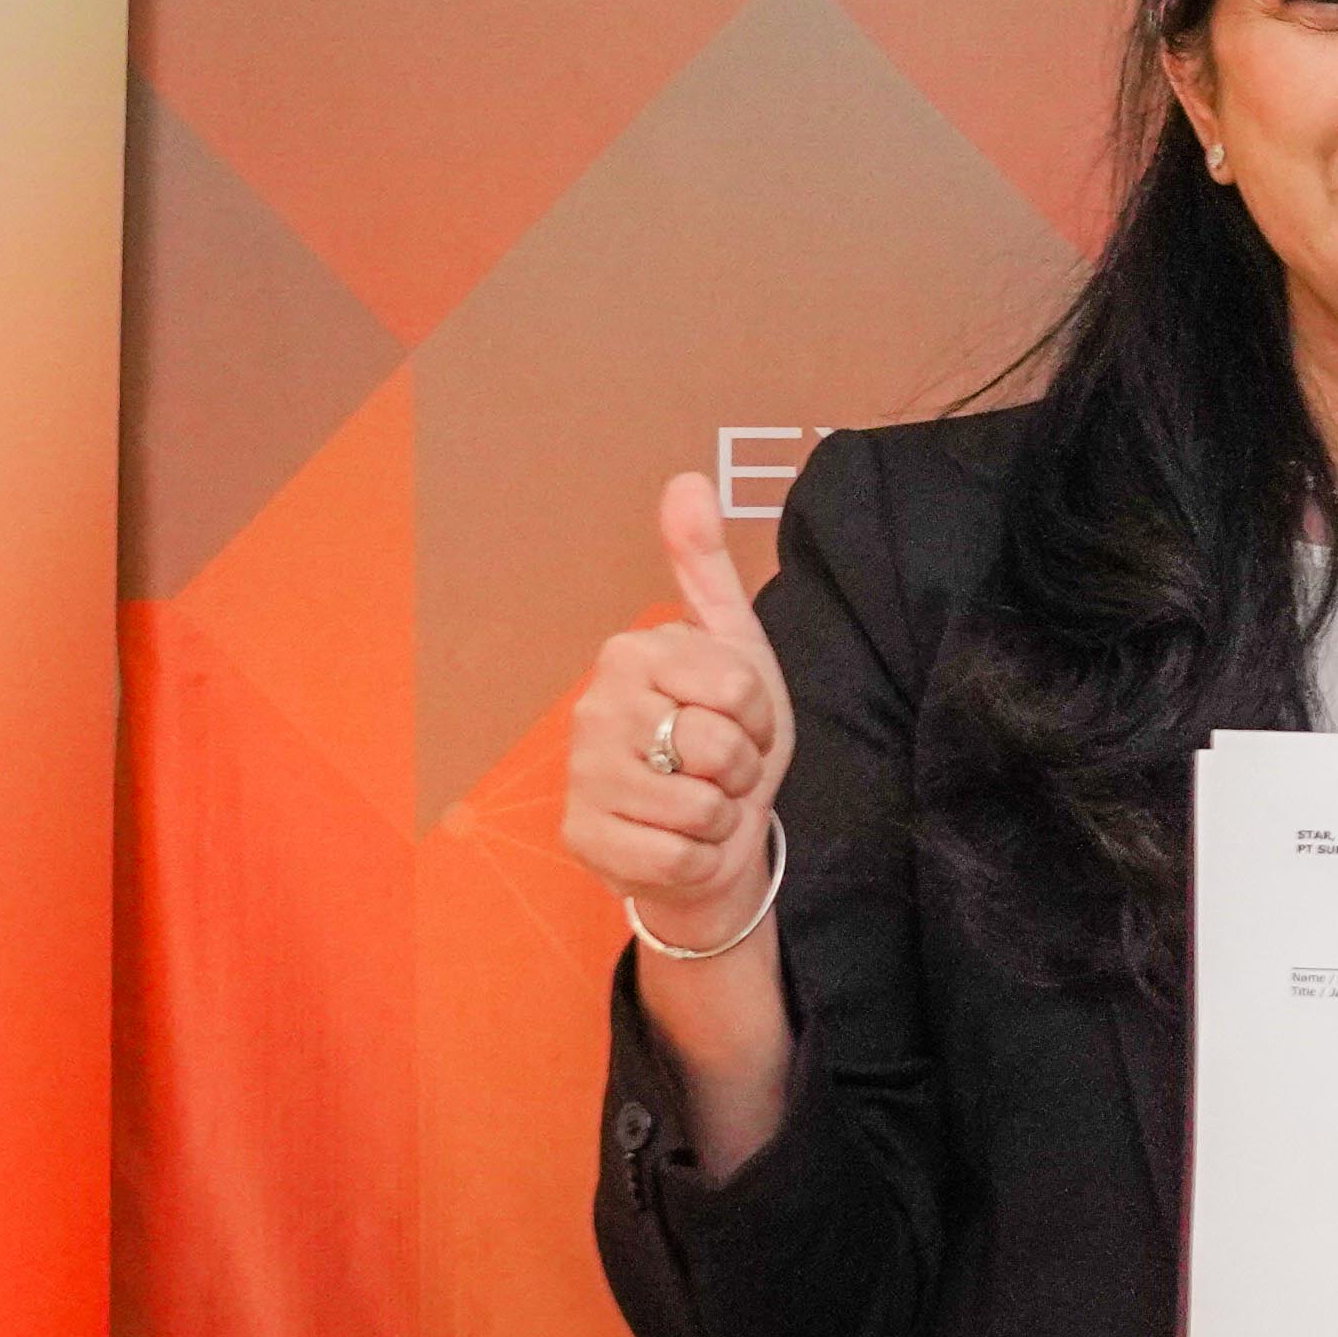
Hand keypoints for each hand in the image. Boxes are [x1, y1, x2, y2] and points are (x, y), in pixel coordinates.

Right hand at [559, 467, 793, 972]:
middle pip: (718, 745)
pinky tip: (681, 842)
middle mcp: (592, 710)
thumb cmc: (725, 737)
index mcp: (630, 653)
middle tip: (719, 768)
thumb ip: (707, 568)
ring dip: (721, 814)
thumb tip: (688, 478)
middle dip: (740, 767)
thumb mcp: (735, 648)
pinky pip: (677, 856)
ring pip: (698, 805)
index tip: (740, 719)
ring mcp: (580, 777)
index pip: (737, 687)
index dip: (758, 715)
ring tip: (703, 801)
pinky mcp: (581, 840)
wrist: (710, 831)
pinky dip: (699, 858)